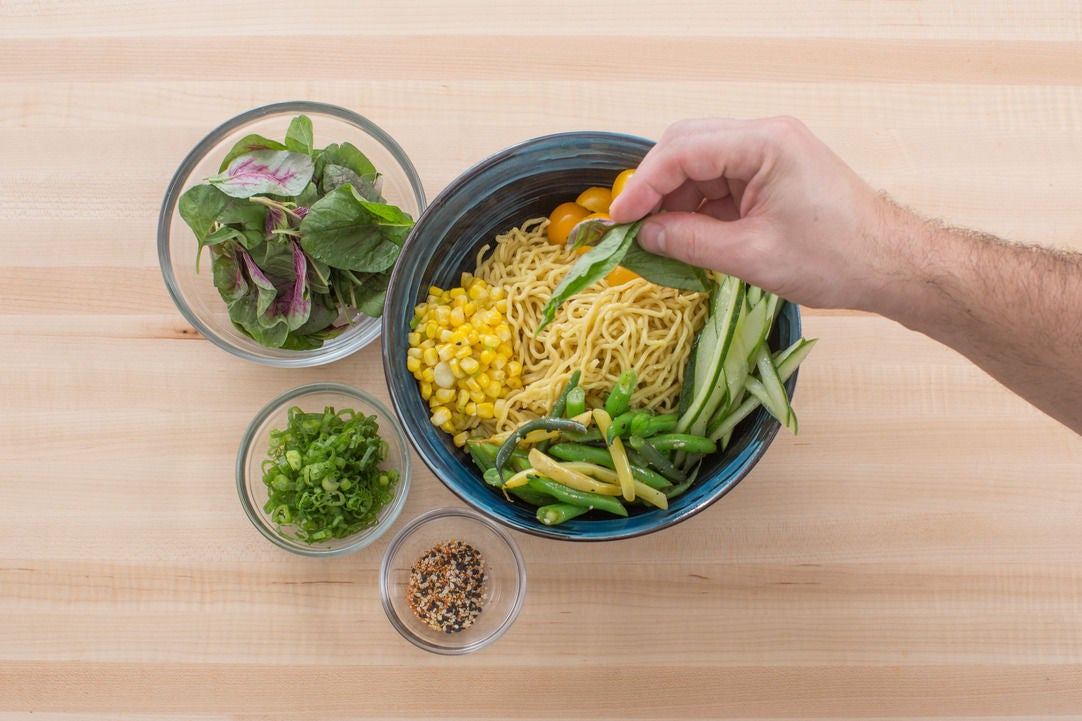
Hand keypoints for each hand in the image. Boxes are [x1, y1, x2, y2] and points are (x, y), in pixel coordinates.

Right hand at [608, 117, 902, 312]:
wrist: (891, 265)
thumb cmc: (836, 259)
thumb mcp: (751, 256)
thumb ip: (690, 241)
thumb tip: (643, 237)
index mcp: (765, 142)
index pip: (683, 151)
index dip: (642, 186)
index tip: (618, 221)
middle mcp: (765, 135)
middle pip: (687, 146)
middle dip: (653, 187)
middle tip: (629, 228)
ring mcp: (769, 152)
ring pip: (699, 164)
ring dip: (674, 199)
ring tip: (656, 240)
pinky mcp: (771, 173)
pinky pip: (719, 181)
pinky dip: (696, 207)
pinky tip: (684, 235)